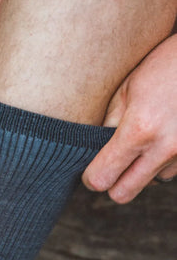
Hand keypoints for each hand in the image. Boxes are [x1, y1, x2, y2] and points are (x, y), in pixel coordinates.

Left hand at [83, 34, 176, 203]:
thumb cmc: (165, 65)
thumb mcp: (127, 88)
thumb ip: (109, 124)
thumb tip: (93, 153)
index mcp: (140, 130)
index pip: (102, 178)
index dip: (92, 177)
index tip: (91, 170)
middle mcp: (165, 147)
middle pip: (123, 194)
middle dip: (113, 183)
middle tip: (112, 165)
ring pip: (150, 182)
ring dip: (143, 168)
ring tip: (148, 137)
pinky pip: (171, 170)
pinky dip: (164, 159)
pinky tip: (166, 134)